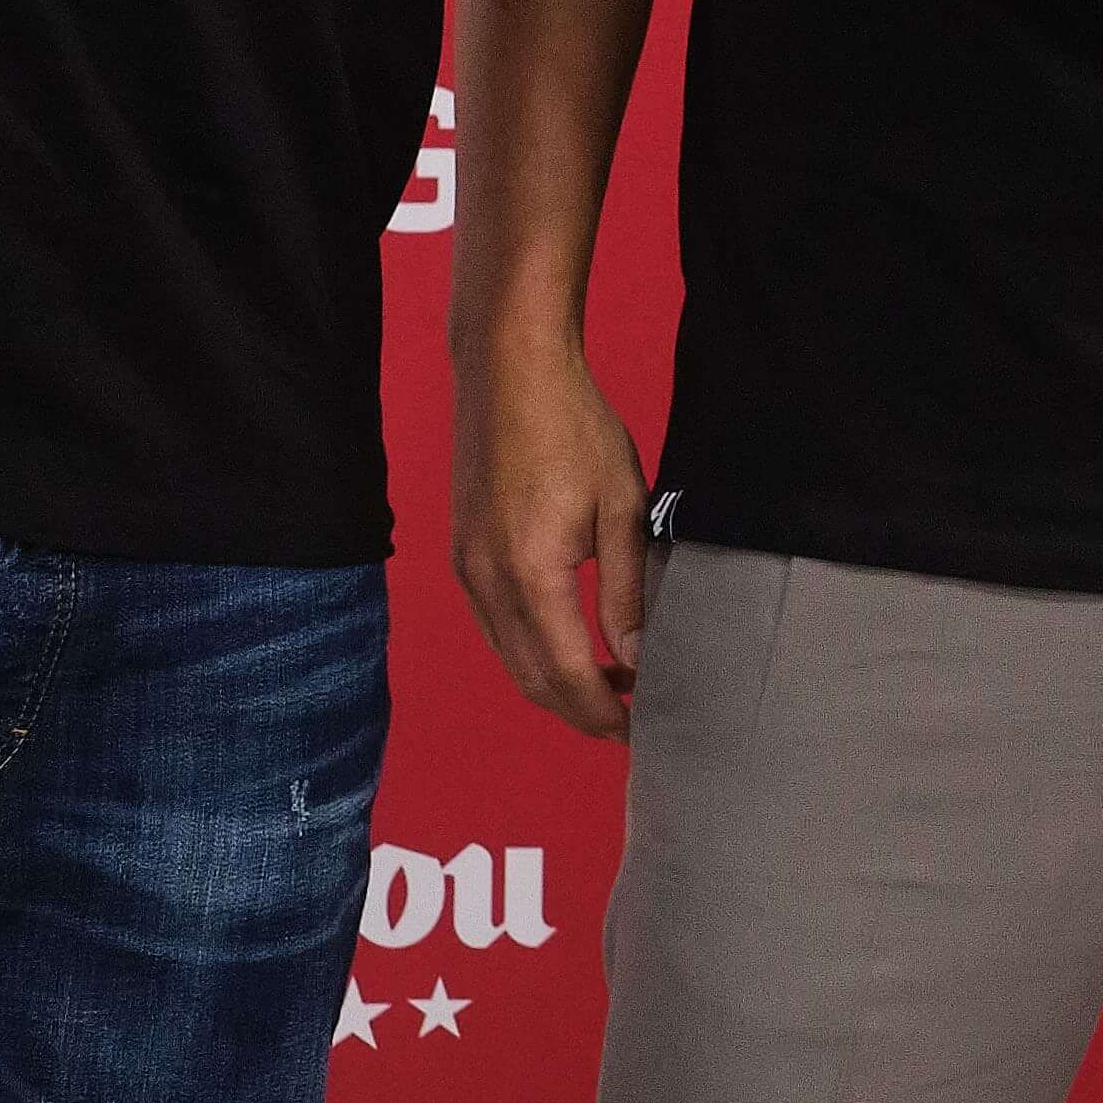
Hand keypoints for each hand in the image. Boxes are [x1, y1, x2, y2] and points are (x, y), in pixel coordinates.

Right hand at [450, 342, 654, 737]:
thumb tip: (638, 657)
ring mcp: (467, 571)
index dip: (604, 712)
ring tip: (612, 686)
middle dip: (580, 710)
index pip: (568, 674)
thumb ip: (628, 591)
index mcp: (530, 574)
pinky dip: (531, 651)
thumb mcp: (623, 508)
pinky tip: (571, 642)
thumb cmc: (575, 427)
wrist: (509, 372)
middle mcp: (487, 582)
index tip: (640, 730)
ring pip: (509, 658)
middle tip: (631, 721)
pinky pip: (494, 628)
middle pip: (531, 679)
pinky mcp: (462, 556)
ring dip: (556, 683)